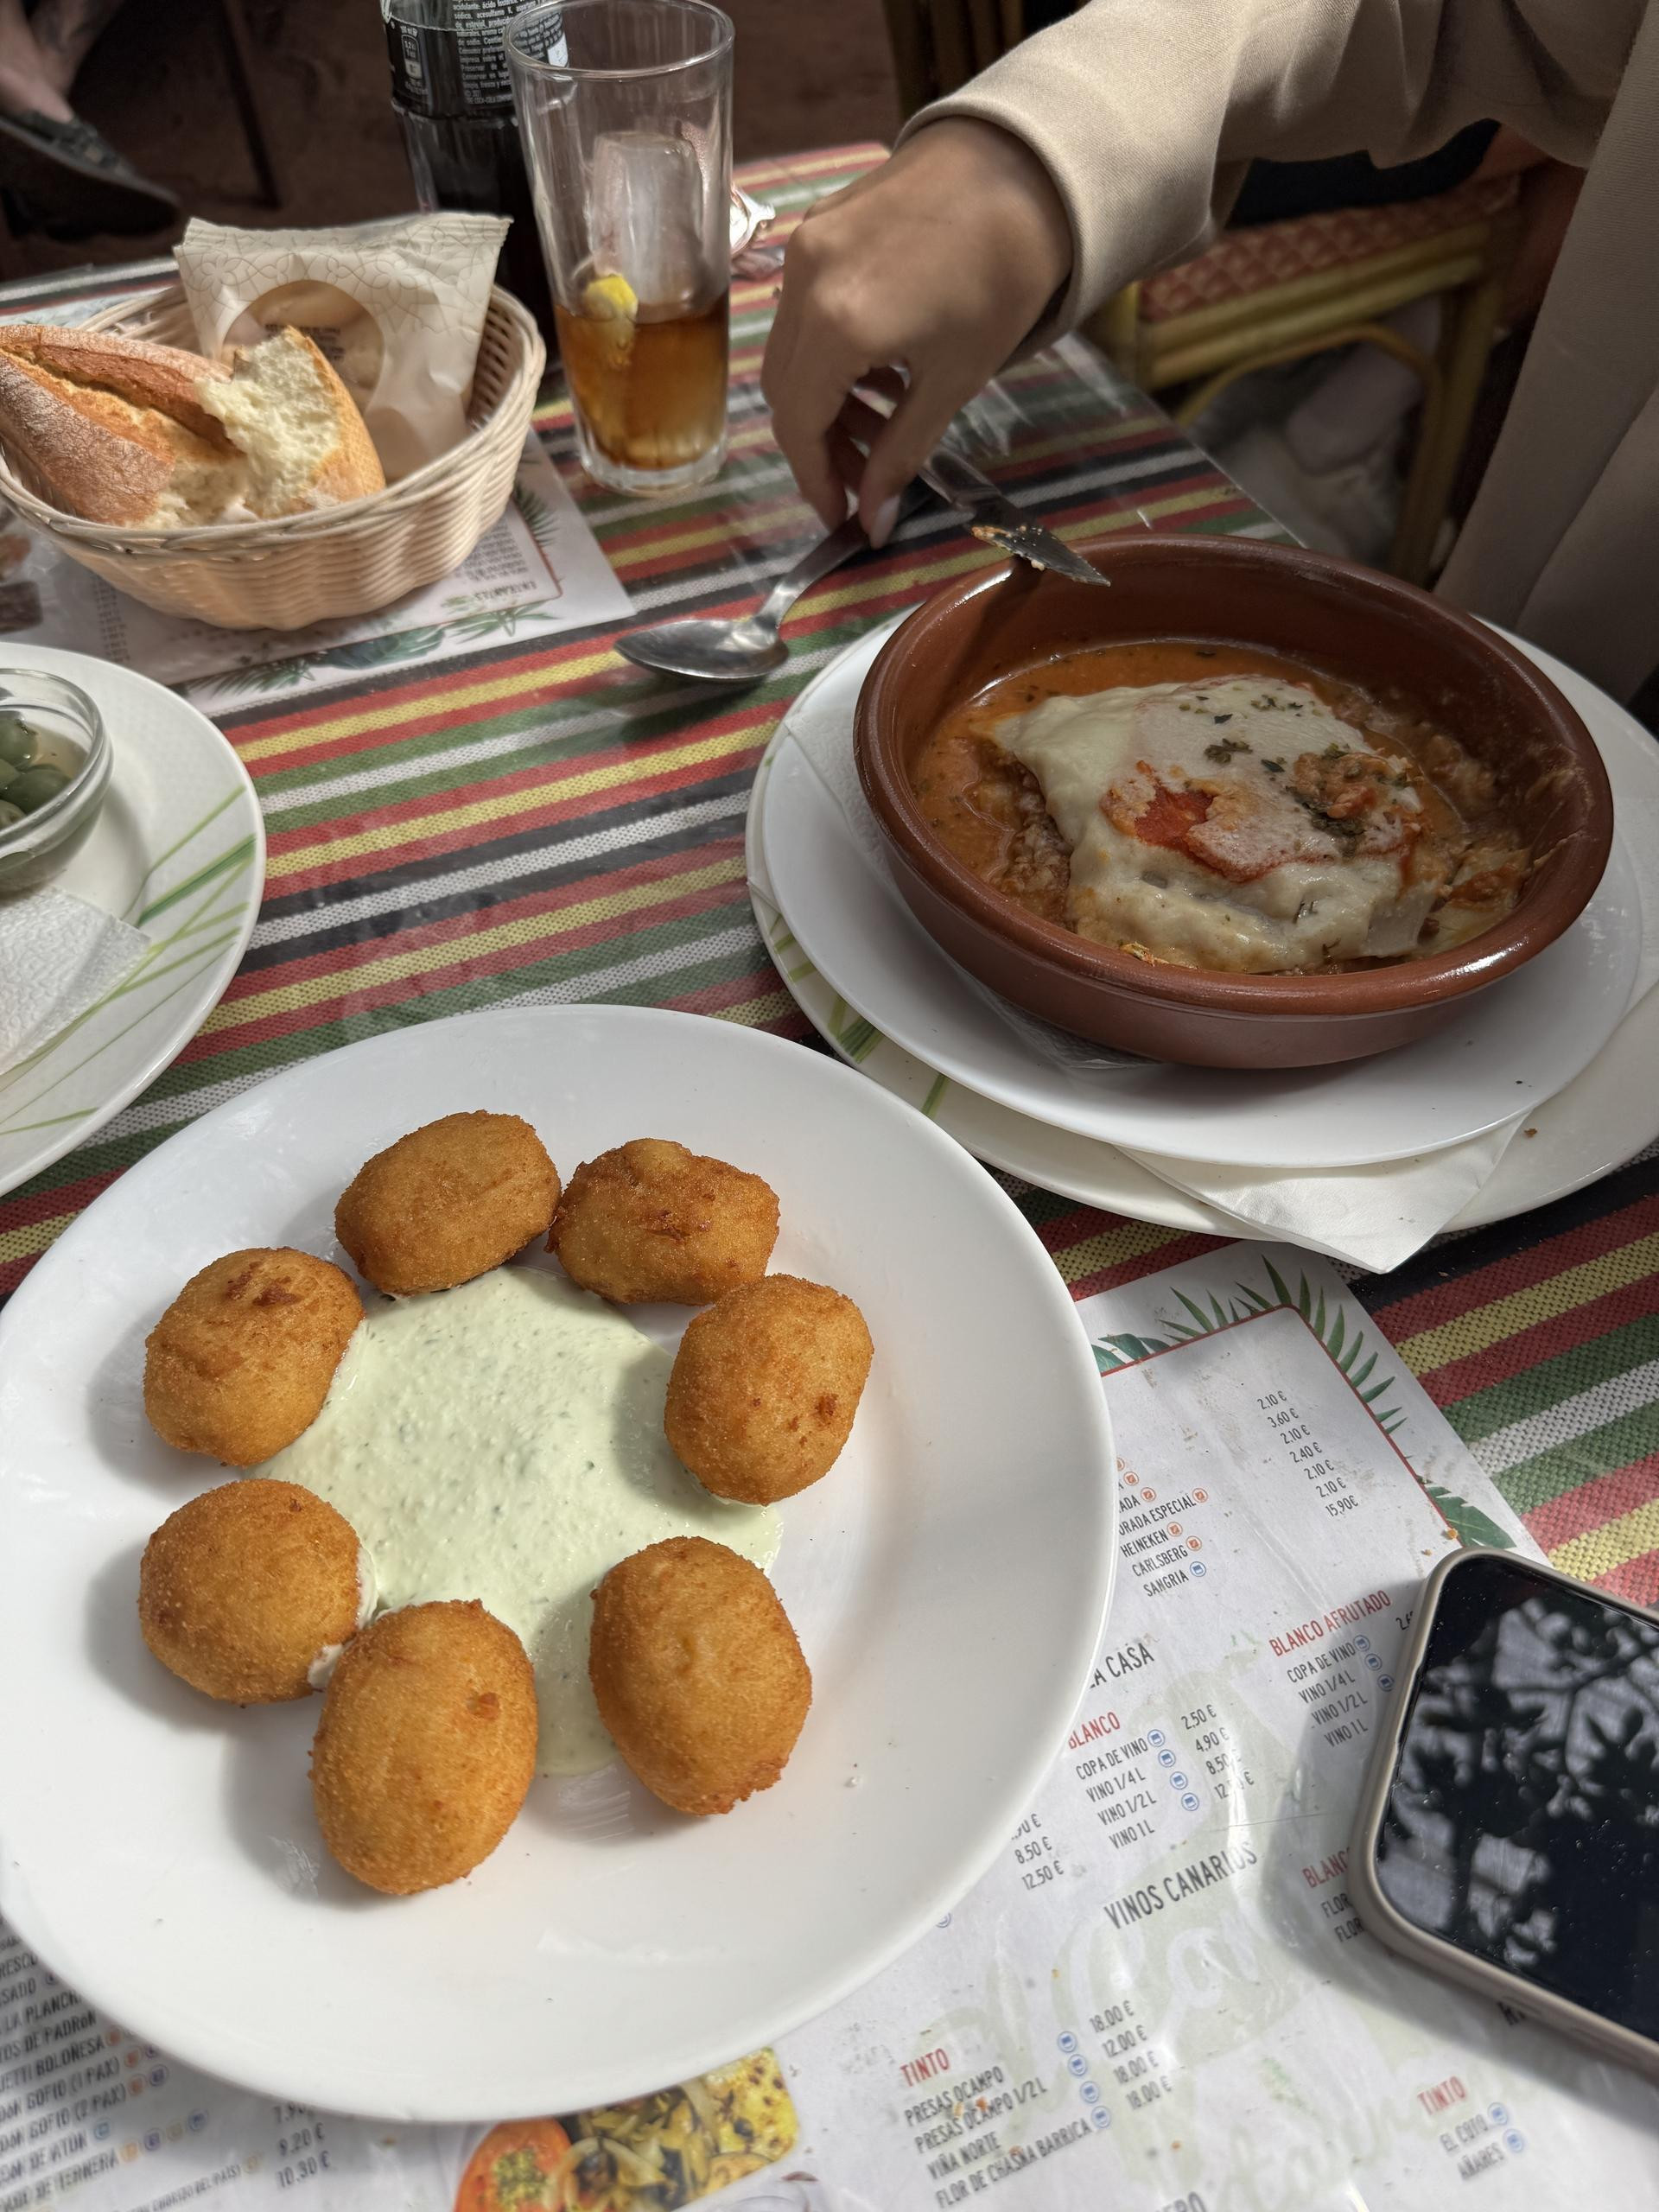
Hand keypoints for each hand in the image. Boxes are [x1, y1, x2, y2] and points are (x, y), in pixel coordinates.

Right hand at [760, 119, 1072, 543]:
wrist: (1023, 163)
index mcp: (836, 326)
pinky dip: (828, 353)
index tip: (841, 517)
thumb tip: (872, 521)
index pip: (798, 425)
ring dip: (824, 401)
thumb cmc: (1002, 274)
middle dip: (819, 446)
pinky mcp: (818, 226)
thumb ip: (901, 454)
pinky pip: (803, 308)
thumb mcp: (954, 380)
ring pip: (790, 351)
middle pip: (785, 391)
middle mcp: (803, 283)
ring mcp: (805, 247)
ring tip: (879, 425)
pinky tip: (877, 370)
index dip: (815, 480)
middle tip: (865, 480)